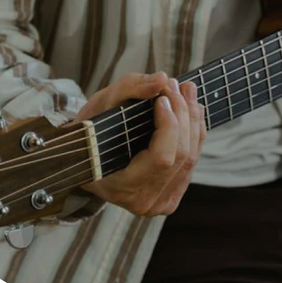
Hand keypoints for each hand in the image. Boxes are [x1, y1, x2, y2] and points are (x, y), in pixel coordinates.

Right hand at [67, 72, 204, 215]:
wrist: (86, 158)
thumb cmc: (91, 132)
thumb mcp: (102, 104)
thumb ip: (130, 88)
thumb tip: (161, 79)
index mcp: (121, 188)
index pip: (161, 158)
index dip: (169, 124)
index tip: (163, 97)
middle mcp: (143, 201)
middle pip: (181, 156)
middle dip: (183, 115)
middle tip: (177, 86)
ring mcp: (159, 203)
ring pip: (191, 159)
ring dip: (193, 120)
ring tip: (187, 91)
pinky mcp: (171, 197)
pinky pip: (191, 164)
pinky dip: (195, 134)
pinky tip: (191, 111)